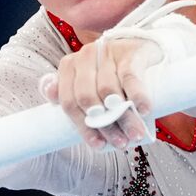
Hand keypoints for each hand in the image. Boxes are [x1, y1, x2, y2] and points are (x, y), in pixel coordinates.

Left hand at [41, 0, 195, 151]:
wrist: (141, 50)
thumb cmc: (111, 74)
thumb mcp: (88, 83)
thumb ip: (69, 94)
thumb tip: (51, 96)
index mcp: (68, 67)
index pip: (68, 102)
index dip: (83, 127)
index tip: (99, 145)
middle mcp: (84, 57)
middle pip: (86, 98)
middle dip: (104, 125)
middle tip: (120, 142)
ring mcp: (106, 52)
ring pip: (109, 91)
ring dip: (123, 117)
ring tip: (135, 134)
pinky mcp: (129, 52)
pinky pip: (130, 77)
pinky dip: (137, 96)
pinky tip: (144, 110)